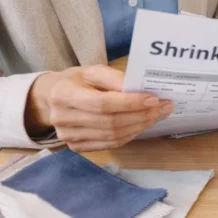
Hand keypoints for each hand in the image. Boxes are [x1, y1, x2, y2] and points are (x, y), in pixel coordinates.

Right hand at [25, 66, 173, 151]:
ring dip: (140, 126)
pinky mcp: (76, 147)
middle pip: (110, 122)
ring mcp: (68, 136)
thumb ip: (114, 77)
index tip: (154, 98)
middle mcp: (63, 118)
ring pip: (112, 136)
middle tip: (164, 107)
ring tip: (158, 114)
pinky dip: (130, 135)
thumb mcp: (92, 71)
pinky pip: (110, 144)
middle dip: (142, 115)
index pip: (102, 103)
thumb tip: (138, 88)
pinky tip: (143, 124)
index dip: (130, 103)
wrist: (52, 98)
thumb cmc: (77, 81)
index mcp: (64, 94)